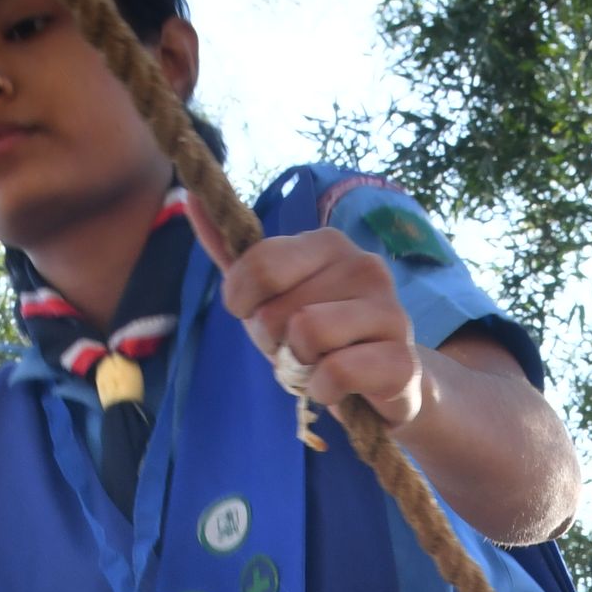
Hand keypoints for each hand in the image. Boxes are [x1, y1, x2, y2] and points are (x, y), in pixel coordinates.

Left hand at [199, 220, 426, 426]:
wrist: (382, 385)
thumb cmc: (320, 337)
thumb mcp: (271, 296)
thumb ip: (234, 256)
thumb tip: (190, 200)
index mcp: (329, 243)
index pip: (258, 264)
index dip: (243, 303)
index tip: (257, 317)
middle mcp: (365, 265)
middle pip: (277, 309)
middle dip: (274, 343)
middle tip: (298, 349)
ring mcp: (390, 311)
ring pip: (307, 334)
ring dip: (299, 366)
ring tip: (319, 365)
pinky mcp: (402, 361)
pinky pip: (336, 373)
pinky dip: (323, 391)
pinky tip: (337, 388)